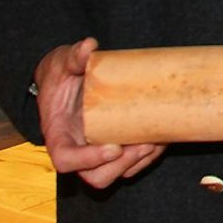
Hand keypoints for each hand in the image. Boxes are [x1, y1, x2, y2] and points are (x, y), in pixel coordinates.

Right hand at [33, 37, 164, 187]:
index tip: (114, 147)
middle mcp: (77, 148)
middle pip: (95, 177)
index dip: (88, 160)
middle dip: (123, 165)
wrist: (69, 77)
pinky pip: (131, 163)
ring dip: (140, 162)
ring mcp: (96, 152)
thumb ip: (74, 56)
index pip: (65, 160)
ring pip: (117, 174)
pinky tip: (163, 138)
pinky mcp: (114, 147)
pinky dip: (148, 157)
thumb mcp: (62, 62)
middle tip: (145, 144)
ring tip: (159, 140)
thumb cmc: (61, 73)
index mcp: (59, 133)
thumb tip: (89, 45)